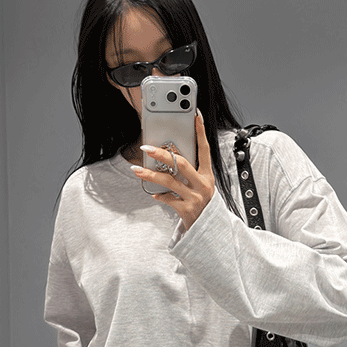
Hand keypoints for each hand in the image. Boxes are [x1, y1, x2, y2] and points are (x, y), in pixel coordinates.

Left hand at [133, 111, 214, 229]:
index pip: (205, 150)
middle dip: (163, 154)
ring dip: (151, 175)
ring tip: (137, 170)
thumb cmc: (202, 204)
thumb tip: (169, 157)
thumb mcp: (201, 186)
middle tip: (147, 148)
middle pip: (182, 164)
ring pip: (170, 181)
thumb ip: (190, 173)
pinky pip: (167, 198)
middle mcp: (203, 185)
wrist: (209, 230)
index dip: (200, 132)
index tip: (195, 116)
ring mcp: (195, 197)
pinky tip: (154, 193)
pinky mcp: (186, 210)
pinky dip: (159, 195)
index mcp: (208, 175)